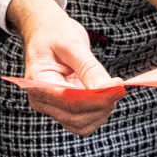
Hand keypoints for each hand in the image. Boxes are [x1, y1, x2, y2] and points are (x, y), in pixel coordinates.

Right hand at [10, 0, 119, 136]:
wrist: (45, 30)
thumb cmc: (55, 33)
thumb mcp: (72, 44)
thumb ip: (89, 68)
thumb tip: (109, 88)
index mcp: (38, 82)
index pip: (70, 101)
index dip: (97, 99)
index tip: (119, 89)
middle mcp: (41, 100)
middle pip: (77, 117)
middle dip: (102, 105)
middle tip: (119, 86)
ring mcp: (51, 107)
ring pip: (81, 125)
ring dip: (101, 111)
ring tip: (111, 89)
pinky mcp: (62, 108)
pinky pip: (83, 120)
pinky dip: (98, 111)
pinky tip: (105, 95)